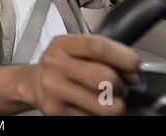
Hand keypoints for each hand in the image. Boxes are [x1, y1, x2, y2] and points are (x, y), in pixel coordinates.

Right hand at [19, 35, 139, 114]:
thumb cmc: (60, 65)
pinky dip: (100, 116)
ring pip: (106, 106)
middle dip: (120, 86)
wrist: (33, 83)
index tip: (133, 65)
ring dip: (115, 106)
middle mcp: (54, 65)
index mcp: (62, 45)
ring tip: (107, 99)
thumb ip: (102, 54)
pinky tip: (92, 107)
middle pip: (104, 78)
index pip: (99, 47)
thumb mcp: (74, 49)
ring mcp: (54, 90)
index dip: (124, 57)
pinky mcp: (55, 112)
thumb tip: (132, 74)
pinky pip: (93, 119)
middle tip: (117, 87)